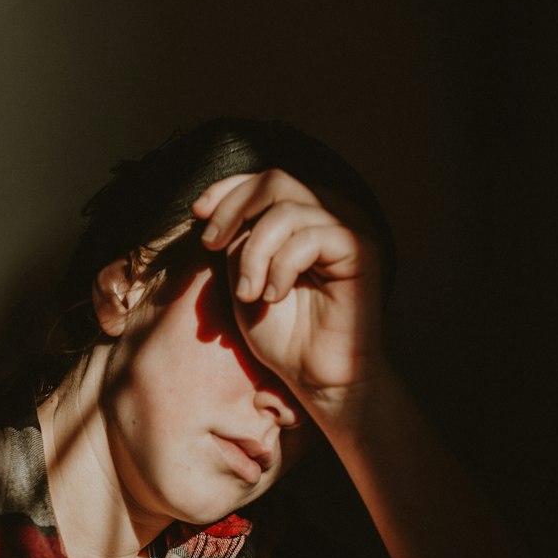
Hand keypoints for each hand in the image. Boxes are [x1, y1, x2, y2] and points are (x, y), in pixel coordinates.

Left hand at [192, 170, 386, 417]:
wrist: (315, 377)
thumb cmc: (283, 334)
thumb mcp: (244, 276)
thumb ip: (238, 239)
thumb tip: (216, 208)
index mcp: (305, 216)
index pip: (265, 180)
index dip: (227, 190)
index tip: (197, 215)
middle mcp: (330, 214)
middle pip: (274, 181)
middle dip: (233, 212)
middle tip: (211, 248)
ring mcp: (348, 228)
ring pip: (286, 210)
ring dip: (254, 253)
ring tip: (248, 293)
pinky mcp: (360, 249)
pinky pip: (308, 237)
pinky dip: (281, 267)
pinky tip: (274, 296)